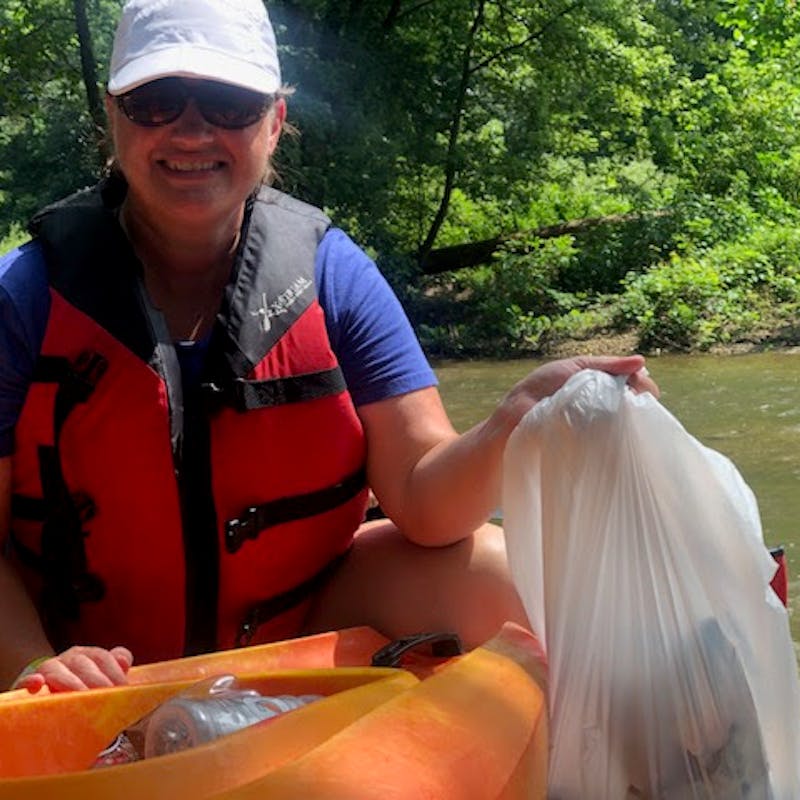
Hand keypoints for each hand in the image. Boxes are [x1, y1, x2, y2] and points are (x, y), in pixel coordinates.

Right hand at [15, 645, 132, 692]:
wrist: (51, 700)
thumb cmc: (85, 691)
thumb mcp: (103, 679)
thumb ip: (116, 669)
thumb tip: (125, 661)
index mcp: (89, 655)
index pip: (103, 657)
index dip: (114, 672)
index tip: (123, 689)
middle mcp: (69, 658)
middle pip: (82, 664)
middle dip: (96, 681)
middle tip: (105, 699)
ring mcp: (47, 669)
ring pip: (57, 671)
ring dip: (70, 683)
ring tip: (81, 697)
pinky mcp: (27, 684)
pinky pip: (26, 680)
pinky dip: (31, 681)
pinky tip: (37, 684)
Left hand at [501, 355, 658, 429]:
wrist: (517, 412)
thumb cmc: (542, 386)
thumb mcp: (576, 367)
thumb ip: (607, 365)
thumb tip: (641, 362)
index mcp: (601, 383)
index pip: (633, 382)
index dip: (642, 385)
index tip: (648, 390)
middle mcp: (602, 403)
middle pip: (632, 402)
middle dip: (640, 401)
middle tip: (641, 403)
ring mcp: (597, 422)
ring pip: (624, 420)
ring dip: (630, 418)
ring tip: (632, 417)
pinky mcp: (590, 440)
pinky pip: (610, 438)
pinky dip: (616, 434)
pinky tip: (620, 432)